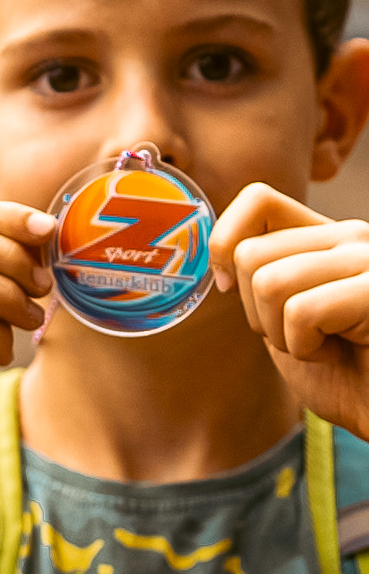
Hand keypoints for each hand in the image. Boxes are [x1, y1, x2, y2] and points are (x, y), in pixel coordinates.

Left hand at [211, 184, 368, 434]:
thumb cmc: (342, 374)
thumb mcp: (285, 320)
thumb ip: (261, 281)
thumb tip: (220, 256)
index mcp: (326, 237)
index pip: (258, 199)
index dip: (225, 243)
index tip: (229, 286)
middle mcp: (351, 237)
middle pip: (250, 254)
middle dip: (256, 312)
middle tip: (298, 336)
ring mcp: (367, 259)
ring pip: (270, 282)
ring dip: (281, 334)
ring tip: (321, 345)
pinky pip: (302, 311)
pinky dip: (306, 348)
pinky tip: (339, 352)